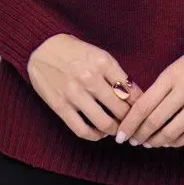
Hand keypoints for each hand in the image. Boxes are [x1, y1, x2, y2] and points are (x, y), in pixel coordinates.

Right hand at [27, 34, 143, 140]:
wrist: (41, 48)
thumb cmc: (74, 52)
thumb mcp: (100, 55)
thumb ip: (117, 74)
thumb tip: (136, 97)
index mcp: (103, 62)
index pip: (131, 92)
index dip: (141, 106)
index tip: (142, 112)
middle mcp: (89, 78)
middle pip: (121, 110)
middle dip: (130, 121)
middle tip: (133, 124)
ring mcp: (74, 93)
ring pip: (104, 123)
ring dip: (115, 130)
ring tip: (118, 129)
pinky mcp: (60, 106)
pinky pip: (82, 130)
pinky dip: (95, 136)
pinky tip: (100, 132)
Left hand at [114, 45, 183, 147]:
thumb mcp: (176, 66)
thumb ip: (160, 87)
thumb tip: (141, 111)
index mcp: (172, 76)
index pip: (144, 106)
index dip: (129, 124)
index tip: (121, 134)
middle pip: (155, 122)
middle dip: (139, 135)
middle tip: (132, 140)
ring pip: (172, 132)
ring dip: (156, 142)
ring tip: (149, 143)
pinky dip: (176, 142)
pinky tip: (169, 142)